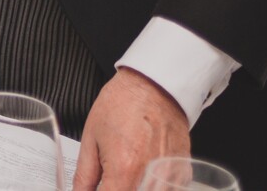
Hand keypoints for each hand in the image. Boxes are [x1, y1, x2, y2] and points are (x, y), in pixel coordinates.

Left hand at [73, 69, 189, 189]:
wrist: (153, 86)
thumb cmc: (121, 105)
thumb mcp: (91, 138)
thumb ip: (85, 174)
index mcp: (124, 170)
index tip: (96, 190)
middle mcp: (150, 178)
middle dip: (116, 190)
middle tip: (108, 180)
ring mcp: (170, 178)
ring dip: (134, 188)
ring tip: (126, 172)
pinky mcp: (182, 174)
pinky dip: (153, 187)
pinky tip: (143, 174)